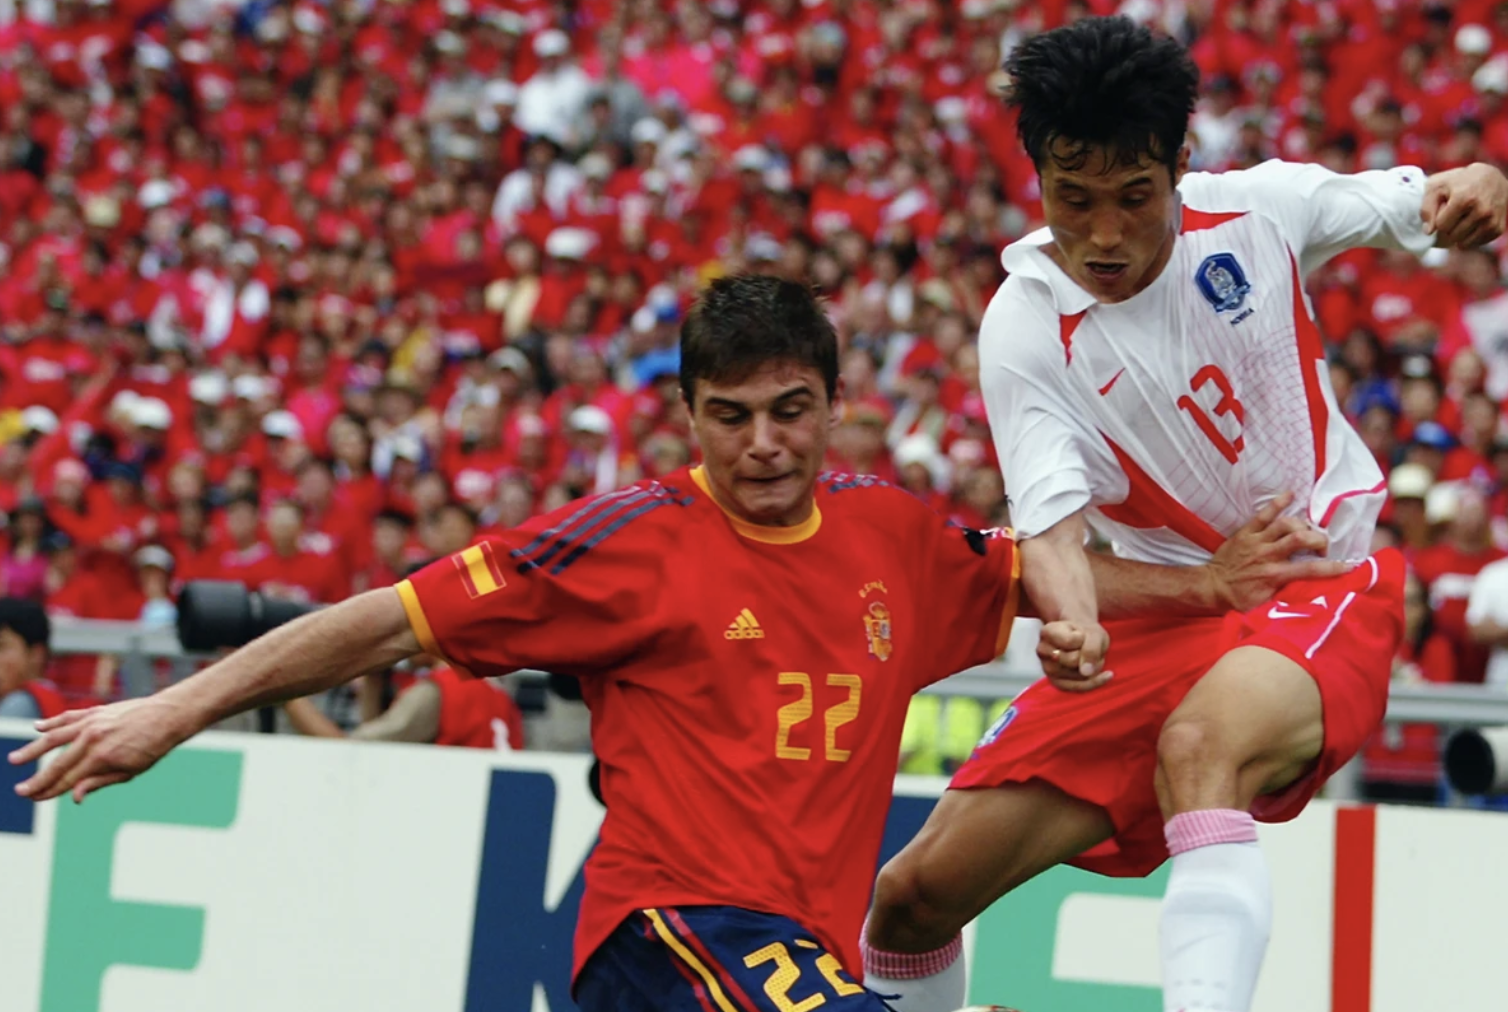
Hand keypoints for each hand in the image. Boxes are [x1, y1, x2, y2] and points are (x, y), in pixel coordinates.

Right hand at [7, 697, 197, 802]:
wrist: (168, 715)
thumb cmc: (153, 746)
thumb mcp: (130, 771)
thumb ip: (99, 782)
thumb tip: (74, 797)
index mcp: (101, 758)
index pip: (67, 779)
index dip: (49, 791)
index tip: (33, 798)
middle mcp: (92, 739)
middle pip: (57, 763)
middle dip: (38, 779)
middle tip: (20, 791)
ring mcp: (92, 722)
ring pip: (54, 737)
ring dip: (33, 750)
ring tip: (15, 760)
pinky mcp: (96, 711)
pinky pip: (68, 717)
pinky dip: (52, 722)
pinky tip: (38, 728)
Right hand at [1037, 620, 1113, 691]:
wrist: (1080, 636)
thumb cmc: (1085, 632)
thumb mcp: (1094, 632)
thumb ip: (1091, 648)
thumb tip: (1086, 672)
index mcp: (1047, 632)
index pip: (1069, 641)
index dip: (1083, 638)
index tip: (1081, 633)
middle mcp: (1043, 651)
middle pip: (1072, 660)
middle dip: (1088, 655)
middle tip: (1087, 646)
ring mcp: (1048, 668)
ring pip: (1078, 675)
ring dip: (1092, 667)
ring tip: (1089, 656)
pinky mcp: (1057, 682)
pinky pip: (1079, 687)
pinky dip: (1095, 681)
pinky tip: (1107, 675)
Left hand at [1207, 492, 1352, 611]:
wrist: (1212, 587)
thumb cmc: (1240, 598)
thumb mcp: (1267, 603)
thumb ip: (1288, 593)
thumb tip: (1311, 589)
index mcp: (1274, 575)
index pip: (1310, 570)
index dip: (1333, 568)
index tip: (1349, 566)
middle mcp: (1267, 555)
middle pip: (1300, 539)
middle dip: (1319, 540)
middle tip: (1322, 547)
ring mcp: (1256, 541)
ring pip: (1285, 524)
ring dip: (1302, 525)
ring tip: (1308, 531)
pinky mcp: (1246, 533)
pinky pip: (1263, 514)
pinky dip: (1277, 503)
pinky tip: (1290, 494)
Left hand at [1421, 163, 1507, 248]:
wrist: (1491, 178)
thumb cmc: (1458, 182)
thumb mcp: (1436, 187)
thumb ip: (1426, 208)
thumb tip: (1428, 232)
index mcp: (1464, 198)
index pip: (1441, 226)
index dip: (1439, 219)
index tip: (1444, 209)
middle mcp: (1481, 210)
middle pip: (1452, 235)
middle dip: (1449, 227)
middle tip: (1455, 213)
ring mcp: (1491, 220)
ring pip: (1463, 243)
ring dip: (1458, 234)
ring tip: (1462, 218)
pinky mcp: (1498, 228)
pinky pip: (1476, 244)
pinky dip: (1470, 238)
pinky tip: (1471, 225)